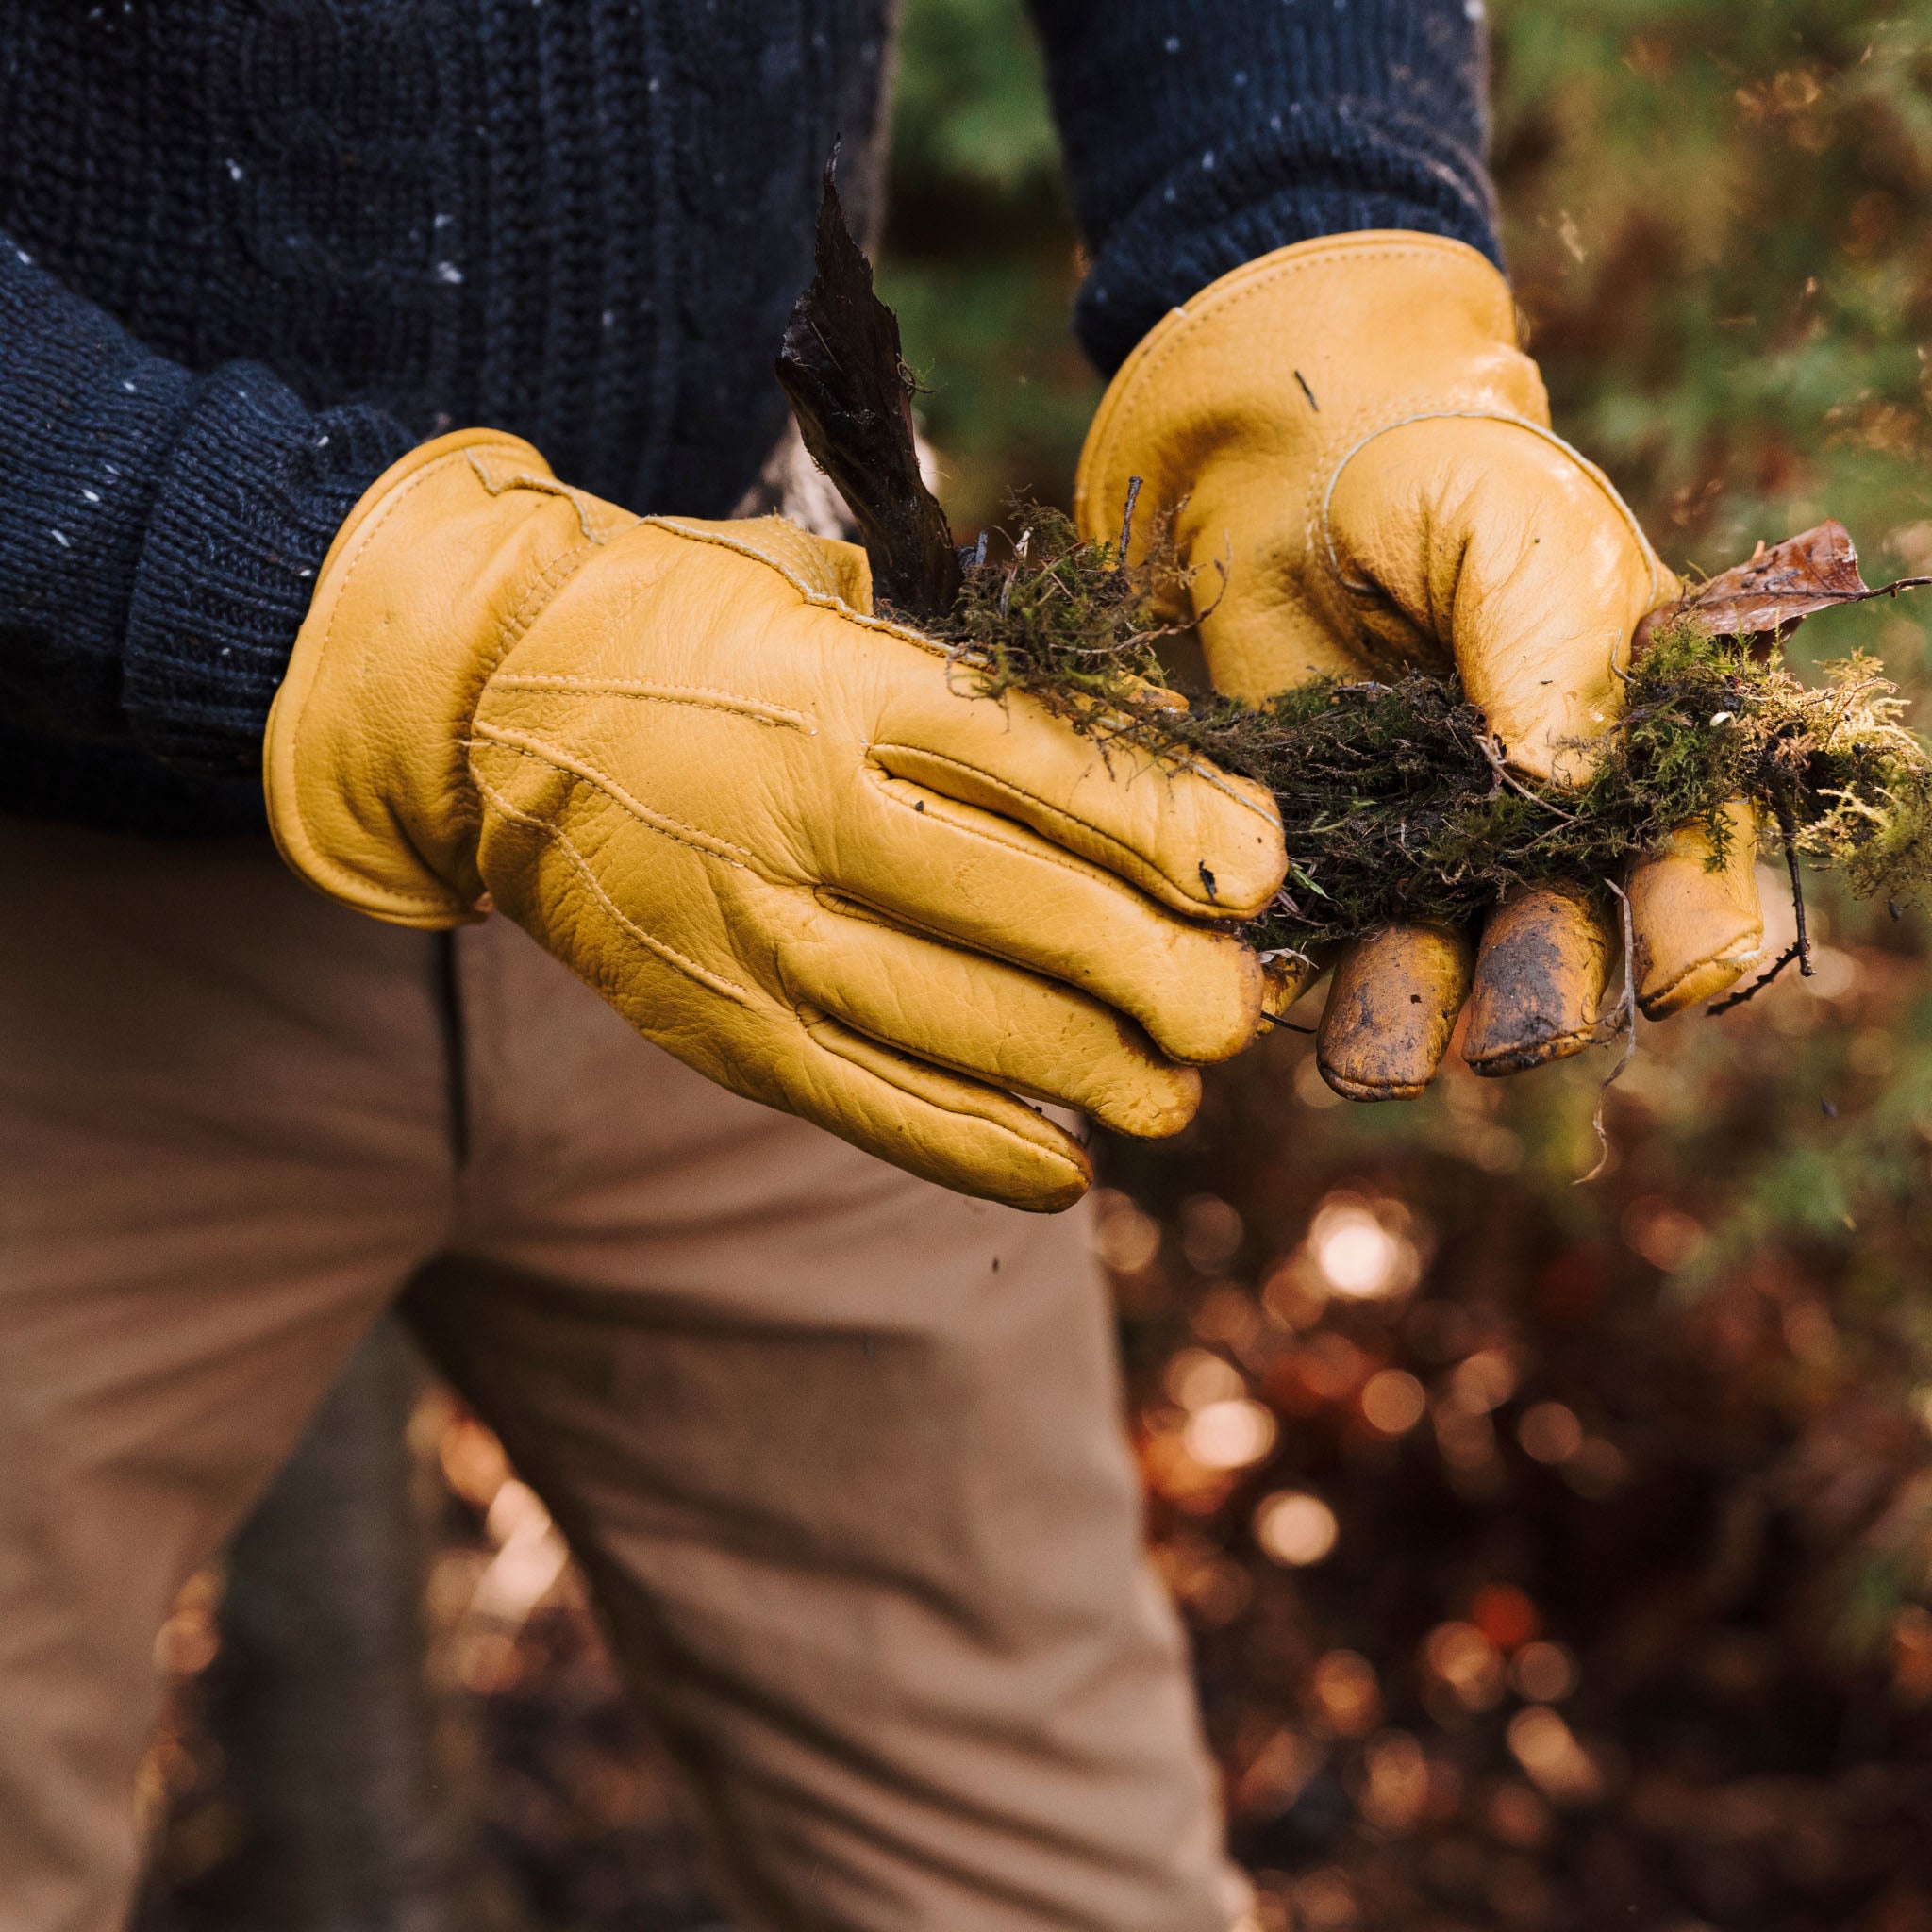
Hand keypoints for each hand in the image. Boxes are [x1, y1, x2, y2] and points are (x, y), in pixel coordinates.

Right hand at [266, 431, 1286, 1208]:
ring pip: (950, 1026)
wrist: (488, 703)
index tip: (1260, 870)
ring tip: (1171, 1094)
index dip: (1169, 825)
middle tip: (1235, 1008)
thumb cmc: (694, 628)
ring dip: (1084, 1074)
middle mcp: (799, 810)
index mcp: (843, 684)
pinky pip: (857, 1102)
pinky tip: (1059, 1167)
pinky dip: (968, 1147)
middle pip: (1019, 912)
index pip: (1041, 766)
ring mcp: (747, 930)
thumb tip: (1149, 766)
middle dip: (1154, 974)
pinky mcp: (708, 1020)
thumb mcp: (827, 595)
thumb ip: (972, 677)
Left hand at [1075, 232, 1763, 1098]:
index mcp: (1646, 737)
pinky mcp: (1334, 853)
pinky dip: (1311, 980)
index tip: (1680, 973)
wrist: (1291, 470)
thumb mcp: (1522, 535)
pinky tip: (1287, 1005)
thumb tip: (1563, 787)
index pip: (1695, 852)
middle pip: (1570, 937)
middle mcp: (1552, 814)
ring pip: (1447, 963)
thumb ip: (1555, 652)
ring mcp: (1437, 844)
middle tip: (1512, 1036)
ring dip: (1422, 1020)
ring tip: (1380, 1064)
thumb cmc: (1441, 480)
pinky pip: (1330, 939)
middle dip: (1548, 995)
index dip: (1697, 922)